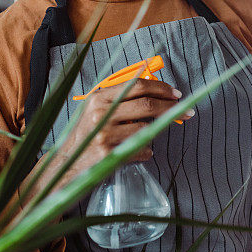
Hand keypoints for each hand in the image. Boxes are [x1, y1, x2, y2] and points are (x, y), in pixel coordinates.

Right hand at [41, 77, 191, 185]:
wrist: (65, 165)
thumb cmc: (86, 136)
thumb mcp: (96, 110)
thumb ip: (120, 99)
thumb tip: (155, 92)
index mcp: (99, 97)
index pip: (137, 86)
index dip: (161, 88)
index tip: (176, 94)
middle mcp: (101, 113)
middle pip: (146, 104)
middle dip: (171, 107)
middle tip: (186, 111)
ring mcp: (104, 134)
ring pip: (146, 128)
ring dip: (155, 132)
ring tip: (149, 135)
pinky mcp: (109, 154)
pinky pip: (142, 149)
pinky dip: (146, 151)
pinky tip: (138, 152)